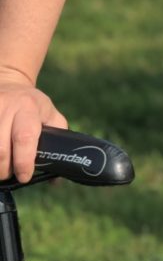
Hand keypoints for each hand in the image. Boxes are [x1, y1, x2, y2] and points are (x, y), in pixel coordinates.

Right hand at [0, 68, 66, 182]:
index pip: (24, 137)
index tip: (25, 176)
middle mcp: (6, 107)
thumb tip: (56, 177)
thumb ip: (58, 140)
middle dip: (4, 170)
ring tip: (1, 166)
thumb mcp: (50, 115)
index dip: (24, 162)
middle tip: (9, 173)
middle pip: (0, 150)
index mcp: (28, 107)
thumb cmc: (32, 106)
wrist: (9, 83)